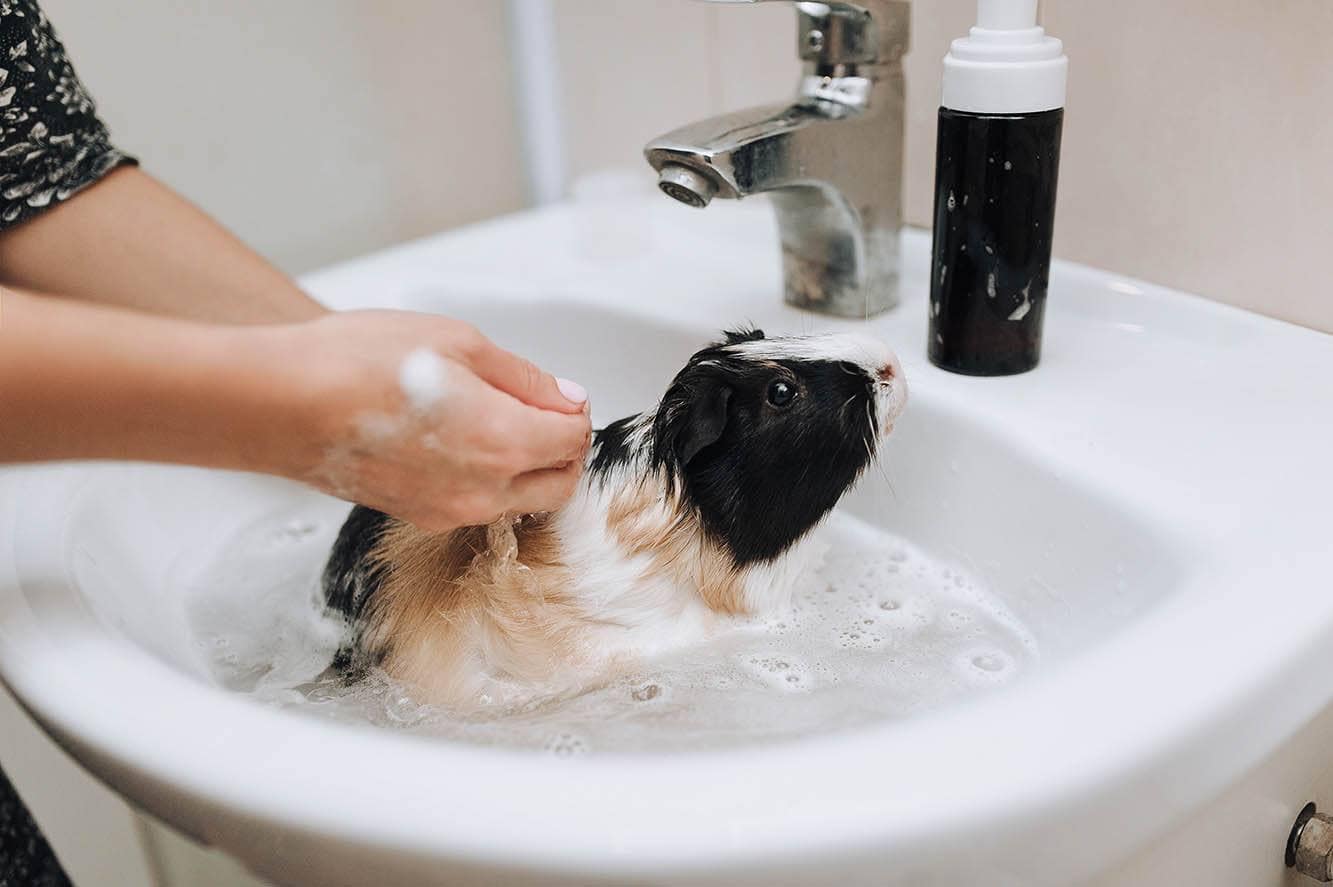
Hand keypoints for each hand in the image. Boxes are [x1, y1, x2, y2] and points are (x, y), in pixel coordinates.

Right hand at [266, 310, 591, 530]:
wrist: (279, 404)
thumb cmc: (358, 364)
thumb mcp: (459, 343)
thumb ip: (524, 378)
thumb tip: (567, 398)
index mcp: (504, 442)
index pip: (573, 440)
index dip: (575, 411)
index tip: (559, 392)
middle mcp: (483, 490)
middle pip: (558, 484)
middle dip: (563, 449)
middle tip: (543, 411)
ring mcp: (449, 512)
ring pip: (518, 500)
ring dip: (527, 468)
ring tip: (495, 419)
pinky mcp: (418, 517)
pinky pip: (475, 505)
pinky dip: (486, 479)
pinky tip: (457, 440)